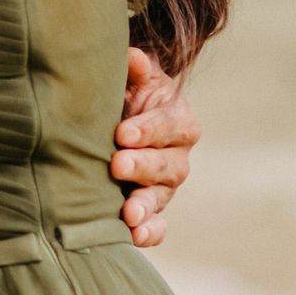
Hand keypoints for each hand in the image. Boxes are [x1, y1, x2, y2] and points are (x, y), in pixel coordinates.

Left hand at [110, 47, 198, 250]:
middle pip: (167, 164)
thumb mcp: (134, 76)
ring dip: (145, 206)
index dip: (148, 129)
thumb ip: (135, 68)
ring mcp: (165, 185)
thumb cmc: (128, 91)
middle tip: (117, 165)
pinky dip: (149, 232)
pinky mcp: (153, 207)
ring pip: (162, 196)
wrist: (122, 116)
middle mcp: (178, 155)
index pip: (169, 124)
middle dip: (142, 166)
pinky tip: (134, 237)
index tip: (122, 133)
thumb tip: (133, 58)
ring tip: (129, 214)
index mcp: (179, 119)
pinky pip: (158, 224)